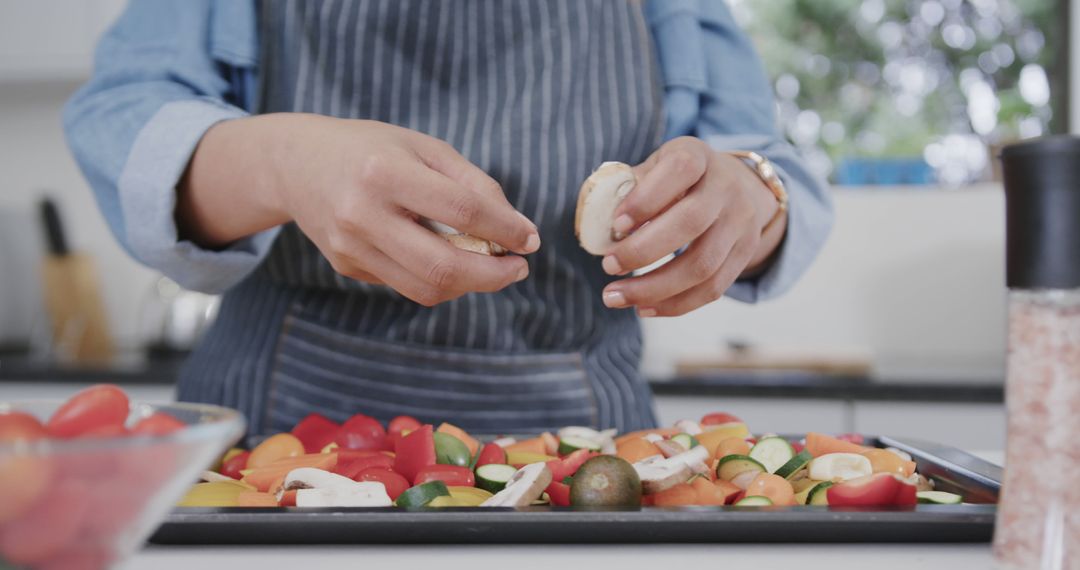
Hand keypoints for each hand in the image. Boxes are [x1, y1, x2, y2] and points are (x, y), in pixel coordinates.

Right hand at [179, 114, 539, 305]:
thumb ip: (473, 185)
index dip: (506, 229)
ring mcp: (351, 246)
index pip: (462, 211)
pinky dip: (439, 280)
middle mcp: (363, 214)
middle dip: (493, 276)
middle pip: (443, 267)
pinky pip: (407, 285)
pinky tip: (448, 259)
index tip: (529, 239)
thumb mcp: (424, 147)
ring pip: (427, 288)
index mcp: (385, 171)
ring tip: (490, 267)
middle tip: (518, 268)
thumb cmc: (373, 149)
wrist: (296, 164)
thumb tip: (519, 230)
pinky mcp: (346, 266)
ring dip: (470, 285)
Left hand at [598, 137, 786, 316]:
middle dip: (643, 251)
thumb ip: (628, 187)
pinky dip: (675, 304)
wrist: (738, 186)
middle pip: (690, 223)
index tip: (615, 225)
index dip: (646, 199)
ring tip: (615, 296)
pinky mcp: (744, 254)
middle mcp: (726, 188)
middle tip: (608, 266)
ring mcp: (741, 223)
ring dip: (654, 289)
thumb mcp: (657, 167)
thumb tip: (594, 224)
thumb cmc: (680, 179)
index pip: (679, 171)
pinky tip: (643, 307)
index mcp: (698, 157)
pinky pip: (713, 289)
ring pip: (702, 265)